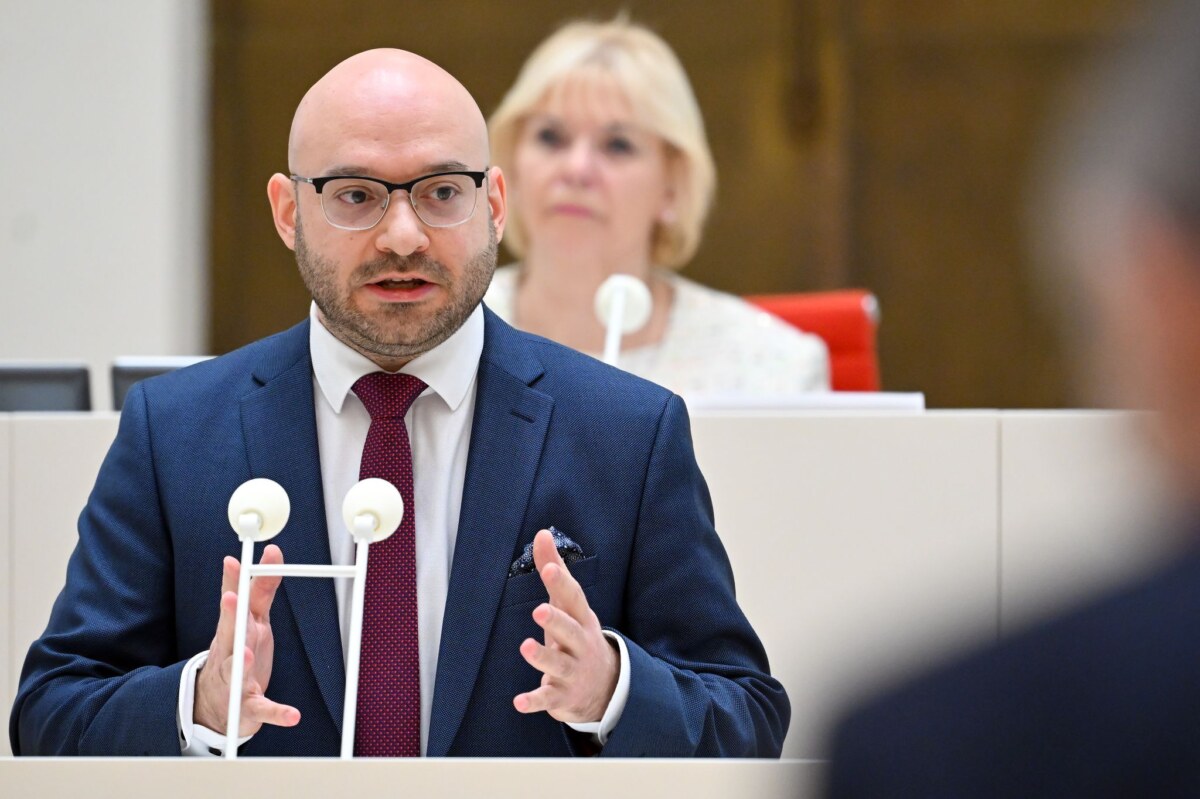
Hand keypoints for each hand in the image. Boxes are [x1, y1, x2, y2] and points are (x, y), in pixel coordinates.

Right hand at [194, 544, 299, 735]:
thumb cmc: (237, 654)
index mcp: (236, 630)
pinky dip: (277, 713)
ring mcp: (237, 679)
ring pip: (239, 669)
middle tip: (232, 599)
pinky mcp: (248, 707)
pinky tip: (292, 716)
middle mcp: (232, 652)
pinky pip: (262, 710)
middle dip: (231, 616)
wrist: (215, 705)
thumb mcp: (248, 620)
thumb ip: (259, 588)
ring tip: (248, 653)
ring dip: (243, 662)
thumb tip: (270, 551)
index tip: (233, 561)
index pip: (236, 603)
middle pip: (231, 632)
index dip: (235, 582)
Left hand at [513, 529, 618, 722]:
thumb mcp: (569, 605)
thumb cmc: (578, 636)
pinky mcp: (562, 695)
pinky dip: (535, 701)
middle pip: (570, 631)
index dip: (562, 583)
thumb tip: (541, 533)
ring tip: (526, 647)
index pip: (573, 599)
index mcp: (581, 619)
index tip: (549, 567)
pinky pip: (548, 698)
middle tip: (539, 609)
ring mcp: (573, 671)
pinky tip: (518, 702)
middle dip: (557, 621)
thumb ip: (554, 570)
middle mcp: (579, 644)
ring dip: (543, 656)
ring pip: (559, 664)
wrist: (608, 688)